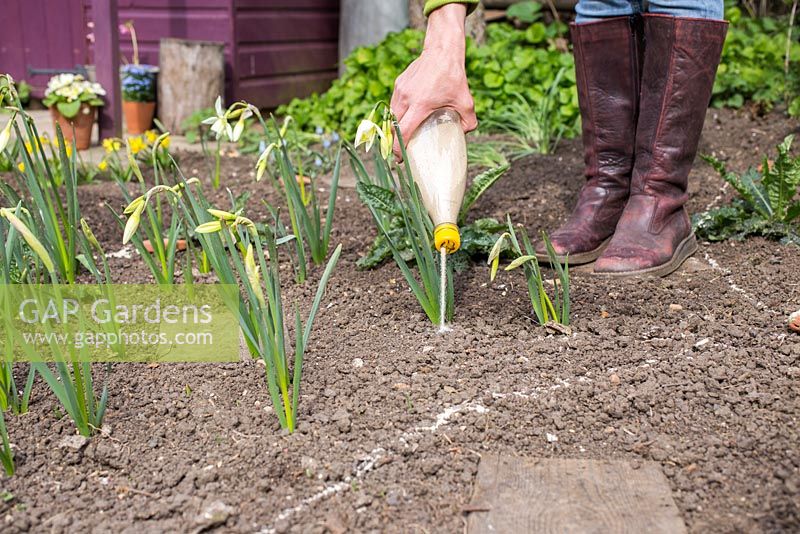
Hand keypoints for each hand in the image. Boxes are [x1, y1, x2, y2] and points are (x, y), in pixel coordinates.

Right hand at [390, 4, 477, 158]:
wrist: (442, 50)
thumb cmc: (453, 76)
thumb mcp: (466, 101)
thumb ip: (469, 121)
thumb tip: (464, 134)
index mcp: (420, 105)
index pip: (402, 132)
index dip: (398, 149)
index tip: (398, 159)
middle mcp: (406, 98)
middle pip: (393, 126)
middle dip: (394, 141)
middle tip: (400, 151)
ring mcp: (400, 90)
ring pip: (391, 114)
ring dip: (395, 126)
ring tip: (402, 135)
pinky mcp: (399, 83)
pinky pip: (394, 103)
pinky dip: (398, 113)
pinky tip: (407, 116)